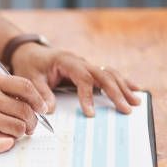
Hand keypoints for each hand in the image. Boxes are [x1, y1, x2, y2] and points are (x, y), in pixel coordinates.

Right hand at [0, 72, 47, 137]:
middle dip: (33, 120)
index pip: (26, 86)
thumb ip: (3, 87)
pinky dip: (9, 140)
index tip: (42, 107)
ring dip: (22, 131)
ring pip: (21, 127)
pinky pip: (9, 139)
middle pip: (26, 109)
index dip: (38, 99)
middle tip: (31, 125)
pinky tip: (1, 136)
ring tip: (14, 131)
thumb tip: (33, 100)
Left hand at [11, 43, 140, 116]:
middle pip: (103, 75)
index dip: (87, 96)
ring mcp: (87, 64)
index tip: (90, 114)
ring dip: (123, 88)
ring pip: (109, 74)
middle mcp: (80, 61)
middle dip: (116, 92)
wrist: (30, 52)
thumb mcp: (30, 79)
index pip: (82, 78)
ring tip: (135, 102)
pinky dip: (122, 82)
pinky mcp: (89, 69)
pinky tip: (135, 89)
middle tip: (126, 109)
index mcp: (66, 61)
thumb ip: (41, 93)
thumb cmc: (30, 65)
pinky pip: (109, 74)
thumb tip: (50, 110)